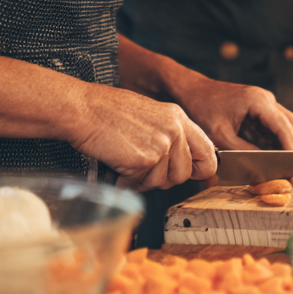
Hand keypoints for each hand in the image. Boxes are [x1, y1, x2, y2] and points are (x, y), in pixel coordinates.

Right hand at [68, 83, 216, 190]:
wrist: (84, 109)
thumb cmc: (108, 111)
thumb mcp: (150, 115)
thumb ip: (169, 135)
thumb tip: (181, 162)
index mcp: (178, 117)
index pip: (208, 152)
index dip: (198, 169)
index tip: (187, 174)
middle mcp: (174, 130)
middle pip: (184, 174)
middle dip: (163, 179)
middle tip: (143, 169)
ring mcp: (161, 145)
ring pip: (162, 182)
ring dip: (142, 180)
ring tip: (127, 164)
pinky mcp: (145, 159)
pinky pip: (141, 184)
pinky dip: (127, 181)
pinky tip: (117, 167)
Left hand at [171, 73, 292, 151]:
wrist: (193, 90)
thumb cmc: (203, 108)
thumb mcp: (221, 134)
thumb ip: (243, 151)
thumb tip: (264, 168)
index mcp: (258, 101)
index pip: (283, 125)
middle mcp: (267, 100)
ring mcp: (266, 104)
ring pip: (291, 124)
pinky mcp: (262, 111)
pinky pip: (281, 125)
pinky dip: (290, 139)